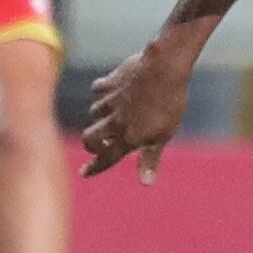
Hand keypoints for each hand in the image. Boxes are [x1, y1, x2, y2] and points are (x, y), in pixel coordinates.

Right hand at [80, 36, 197, 181]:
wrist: (163, 69)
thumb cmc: (168, 104)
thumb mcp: (163, 135)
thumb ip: (150, 158)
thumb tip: (145, 183)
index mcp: (128, 137)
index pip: (107, 158)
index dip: (95, 168)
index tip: (84, 173)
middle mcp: (114, 122)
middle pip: (90, 138)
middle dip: (91, 144)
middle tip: (99, 144)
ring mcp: (110, 101)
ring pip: (93, 113)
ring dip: (99, 117)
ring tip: (112, 115)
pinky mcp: (109, 83)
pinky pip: (97, 90)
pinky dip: (102, 93)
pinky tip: (111, 91)